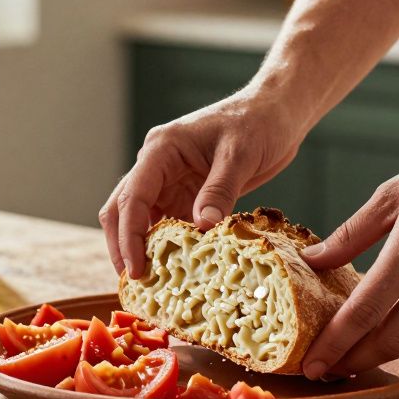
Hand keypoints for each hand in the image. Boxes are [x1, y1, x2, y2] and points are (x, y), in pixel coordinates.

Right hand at [100, 88, 305, 276]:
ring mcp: (169, 182)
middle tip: (136, 285)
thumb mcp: (240, 154)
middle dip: (123, 247)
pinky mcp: (186, 195)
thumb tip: (203, 227)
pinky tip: (175, 271)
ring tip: (151, 285)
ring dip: (141, 249)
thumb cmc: (258, 122)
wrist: (276, 113)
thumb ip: (220, 190)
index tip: (135, 269)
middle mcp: (156, 166)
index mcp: (161, 150)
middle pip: (122, 211)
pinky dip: (166, 247)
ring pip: (140, 221)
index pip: (131, 197)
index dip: (129, 236)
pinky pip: (168, 225)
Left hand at [300, 137, 398, 379]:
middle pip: (391, 342)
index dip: (334, 344)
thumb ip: (350, 234)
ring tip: (350, 350)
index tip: (310, 364)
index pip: (364, 312)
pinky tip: (390, 320)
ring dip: (381, 349)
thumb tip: (312, 260)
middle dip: (354, 362)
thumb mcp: (391, 194)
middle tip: (325, 369)